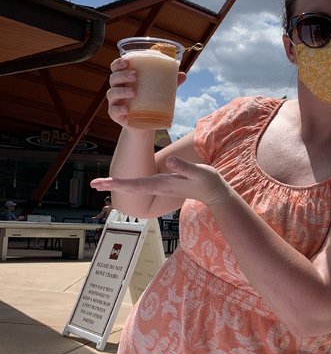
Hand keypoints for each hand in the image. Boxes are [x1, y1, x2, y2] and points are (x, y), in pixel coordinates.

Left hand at [91, 156, 229, 206]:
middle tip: (93, 184)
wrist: (213, 193)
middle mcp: (157, 187)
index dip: (119, 183)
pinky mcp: (162, 183)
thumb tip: (169, 160)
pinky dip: (128, 183)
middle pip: (130, 187)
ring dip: (118, 184)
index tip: (104, 182)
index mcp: (162, 184)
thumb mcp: (198, 172)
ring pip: (134, 187)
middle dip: (112, 185)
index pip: (136, 185)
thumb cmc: (207, 181)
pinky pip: (140, 185)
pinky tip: (121, 182)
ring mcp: (159, 186)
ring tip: (101, 182)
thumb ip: (184, 167)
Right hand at [106, 58, 186, 127]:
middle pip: (113, 78)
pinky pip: (113, 111)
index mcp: (125, 80)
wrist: (145, 124)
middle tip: (135, 76)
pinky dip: (118, 109)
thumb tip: (183, 74)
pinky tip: (126, 109)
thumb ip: (169, 83)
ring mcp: (115, 102)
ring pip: (112, 93)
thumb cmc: (149, 102)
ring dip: (121, 91)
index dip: (118, 63)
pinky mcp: (115, 115)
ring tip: (133, 92)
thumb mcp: (158, 92)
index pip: (116, 68)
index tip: (127, 61)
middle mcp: (117, 89)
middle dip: (122, 75)